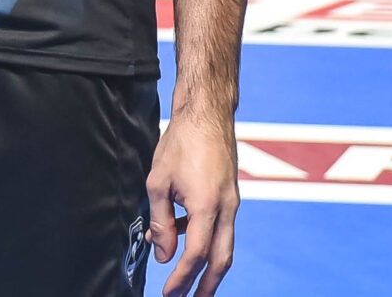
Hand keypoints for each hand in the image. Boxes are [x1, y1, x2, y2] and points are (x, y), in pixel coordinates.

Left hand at [147, 101, 238, 295]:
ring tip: (187, 279)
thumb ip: (161, 221)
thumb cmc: (182, 141)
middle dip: (207, 286)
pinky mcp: (231, 195)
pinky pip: (221, 226)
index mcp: (207, 205)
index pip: (196, 254)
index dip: (182, 278)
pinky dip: (205, 239)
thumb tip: (164, 253)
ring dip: (208, 266)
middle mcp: (227, 208)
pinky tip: (182, 235)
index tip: (169, 293)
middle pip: (222, 259)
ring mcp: (233, 201)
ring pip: (225, 245)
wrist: (207, 113)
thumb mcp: (158, 182)